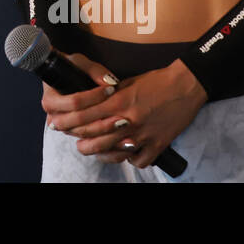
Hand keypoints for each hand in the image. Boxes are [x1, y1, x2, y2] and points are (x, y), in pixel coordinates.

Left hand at [48, 57, 207, 168]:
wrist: (186, 86)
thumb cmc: (157, 81)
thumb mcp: (128, 83)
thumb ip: (109, 96)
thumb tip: (92, 103)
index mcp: (119, 102)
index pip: (85, 115)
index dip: (68, 120)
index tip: (57, 123)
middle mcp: (128, 120)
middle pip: (93, 136)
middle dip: (77, 138)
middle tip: (69, 137)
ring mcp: (143, 135)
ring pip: (111, 152)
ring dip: (97, 152)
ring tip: (89, 148)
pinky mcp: (157, 145)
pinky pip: (137, 161)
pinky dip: (128, 159)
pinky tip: (123, 153)